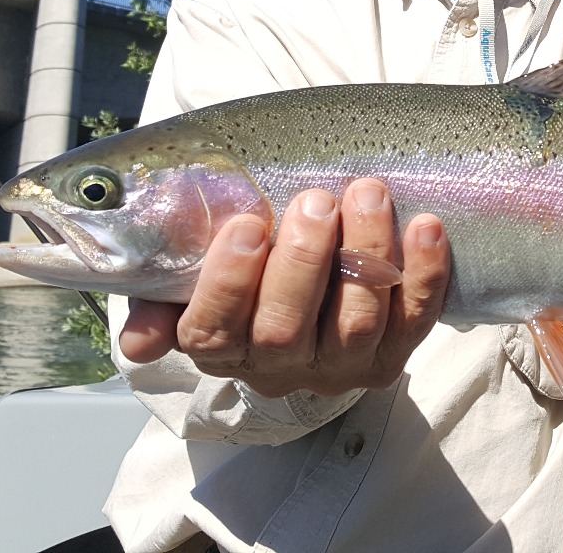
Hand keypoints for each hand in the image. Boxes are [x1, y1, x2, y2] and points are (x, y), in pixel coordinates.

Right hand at [118, 178, 451, 398]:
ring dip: (364, 257)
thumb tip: (138, 342)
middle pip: (285, 331)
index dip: (229, 281)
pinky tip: (425, 227)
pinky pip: (414, 321)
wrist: (303, 287)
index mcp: (220, 347)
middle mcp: (278, 368)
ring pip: (354, 324)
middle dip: (302, 262)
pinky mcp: (391, 358)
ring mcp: (339, 367)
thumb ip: (160, 298)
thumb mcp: (189, 279)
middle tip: (315, 200)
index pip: (214, 331)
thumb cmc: (243, 263)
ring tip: (367, 194)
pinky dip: (423, 276)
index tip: (246, 224)